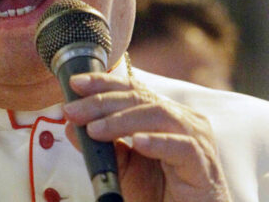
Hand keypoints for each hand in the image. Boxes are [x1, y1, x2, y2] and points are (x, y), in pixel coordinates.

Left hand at [62, 72, 230, 201]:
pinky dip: (157, 142)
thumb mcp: (123, 167)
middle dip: (101, 101)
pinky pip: (182, 146)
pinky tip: (137, 142)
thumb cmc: (159, 193)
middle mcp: (182, 120)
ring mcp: (196, 139)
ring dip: (121, 120)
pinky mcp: (203, 164)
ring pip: (157, 115)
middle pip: (139, 98)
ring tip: (94, 129)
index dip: (102, 83)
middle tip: (73, 110)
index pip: (131, 89)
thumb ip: (102, 145)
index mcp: (163, 115)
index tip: (74, 83)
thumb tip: (70, 125)